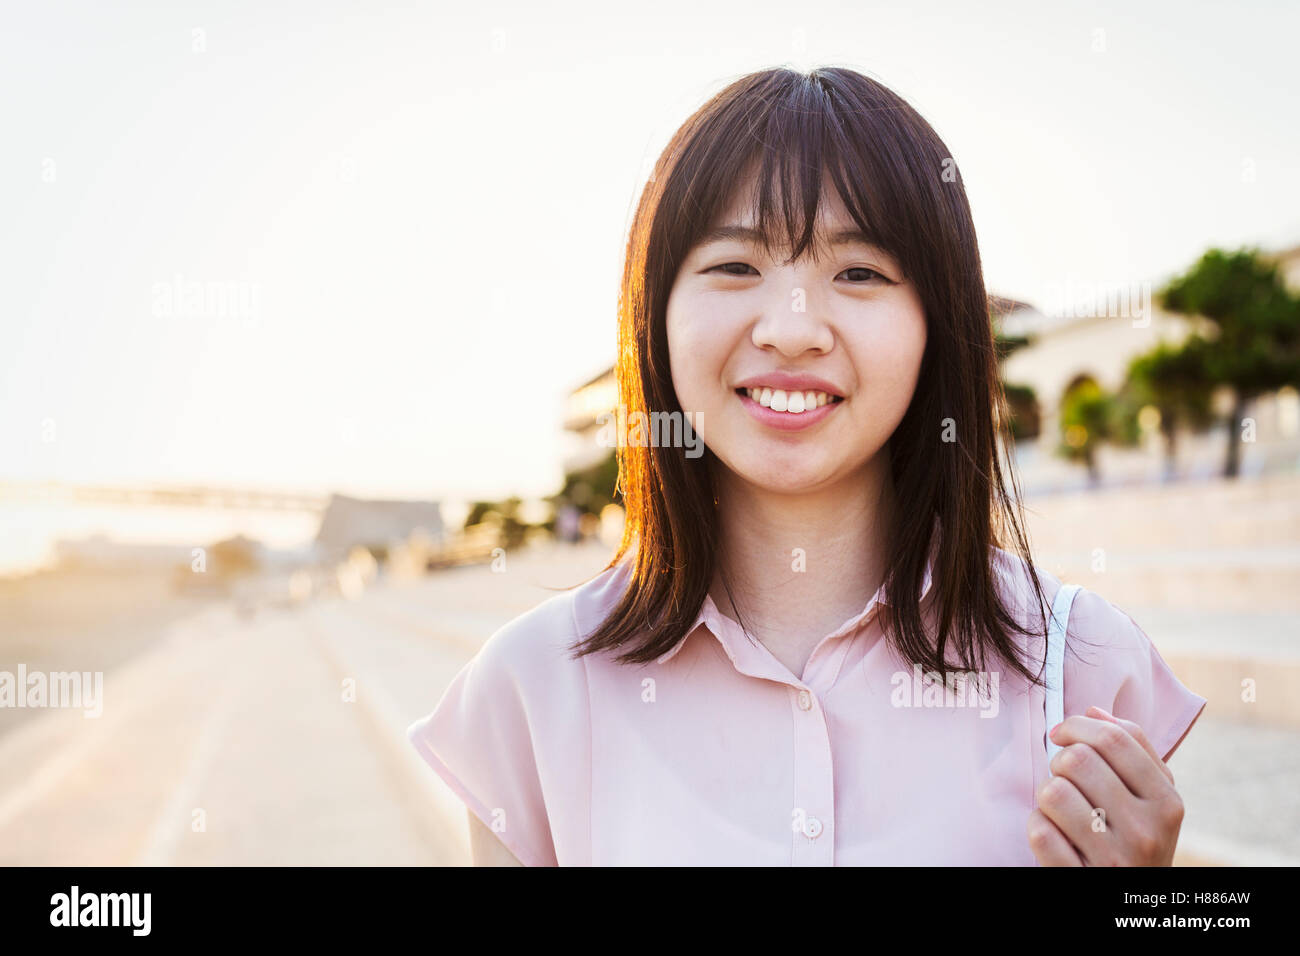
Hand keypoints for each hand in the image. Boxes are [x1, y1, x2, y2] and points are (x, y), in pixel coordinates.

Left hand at [1027, 705, 1184, 865]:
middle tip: (1065, 779)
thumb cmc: (1135, 841)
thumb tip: (1095, 711)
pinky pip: (1039, 831)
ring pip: (1053, 792)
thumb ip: (1132, 752)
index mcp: (1167, 803)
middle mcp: (1146, 831)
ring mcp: (1114, 859)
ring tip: (1062, 810)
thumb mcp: (1152, 801)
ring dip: (1047, 796)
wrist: (1131, 902)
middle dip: (1059, 763)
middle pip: (1078, 760)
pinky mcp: (1081, 879)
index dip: (1077, 726)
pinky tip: (1055, 836)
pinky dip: (1039, 827)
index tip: (1061, 734)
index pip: (1114, 739)